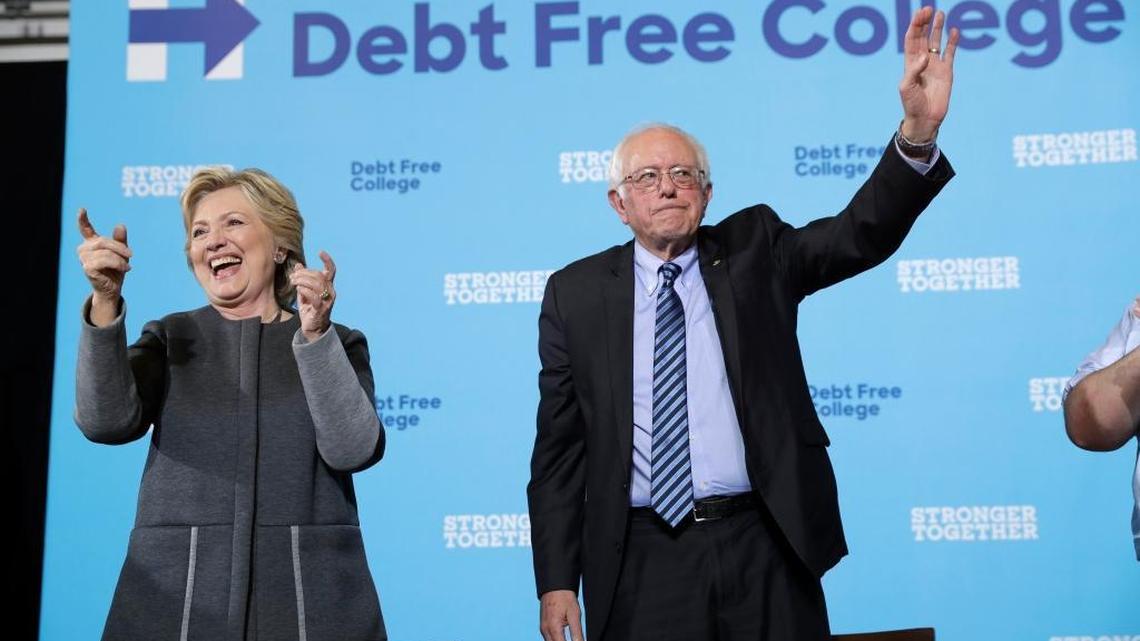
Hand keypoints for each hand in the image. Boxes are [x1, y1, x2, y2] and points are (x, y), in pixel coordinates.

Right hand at [76, 208, 131, 325]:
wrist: (113, 289)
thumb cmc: (116, 270)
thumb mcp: (122, 253)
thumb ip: (121, 240)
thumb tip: (120, 225)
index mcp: (92, 243)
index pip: (85, 229)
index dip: (82, 219)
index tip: (82, 209)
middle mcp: (84, 249)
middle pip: (103, 241)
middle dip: (120, 247)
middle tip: (131, 255)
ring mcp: (84, 259)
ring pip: (105, 252)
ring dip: (120, 258)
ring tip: (126, 266)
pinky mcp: (87, 268)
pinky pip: (105, 260)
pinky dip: (118, 263)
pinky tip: (125, 269)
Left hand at [290, 250, 335, 341]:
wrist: (313, 329)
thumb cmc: (310, 309)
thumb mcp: (304, 292)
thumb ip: (303, 279)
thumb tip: (298, 265)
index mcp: (328, 286)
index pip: (331, 270)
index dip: (327, 260)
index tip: (320, 252)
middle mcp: (330, 292)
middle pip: (318, 275)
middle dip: (303, 273)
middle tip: (293, 276)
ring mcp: (327, 301)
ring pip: (316, 284)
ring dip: (302, 280)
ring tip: (293, 282)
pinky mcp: (321, 309)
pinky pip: (314, 296)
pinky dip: (304, 290)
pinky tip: (298, 289)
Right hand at [540, 590, 583, 640]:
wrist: (554, 585)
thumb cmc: (564, 597)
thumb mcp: (574, 614)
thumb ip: (577, 633)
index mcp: (553, 628)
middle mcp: (545, 630)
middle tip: (575, 640)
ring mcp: (543, 628)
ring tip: (570, 638)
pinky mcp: (543, 626)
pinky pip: (548, 638)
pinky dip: (556, 640)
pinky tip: (563, 638)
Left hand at [898, 7, 959, 141]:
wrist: (925, 119)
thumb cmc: (911, 104)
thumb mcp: (907, 87)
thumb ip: (914, 70)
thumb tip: (924, 57)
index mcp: (910, 63)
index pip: (912, 39)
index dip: (915, 25)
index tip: (921, 13)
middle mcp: (922, 61)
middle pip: (923, 36)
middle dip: (925, 23)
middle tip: (929, 8)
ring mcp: (935, 65)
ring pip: (936, 42)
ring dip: (937, 28)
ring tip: (940, 13)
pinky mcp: (947, 72)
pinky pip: (950, 53)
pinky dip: (952, 42)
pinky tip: (954, 31)